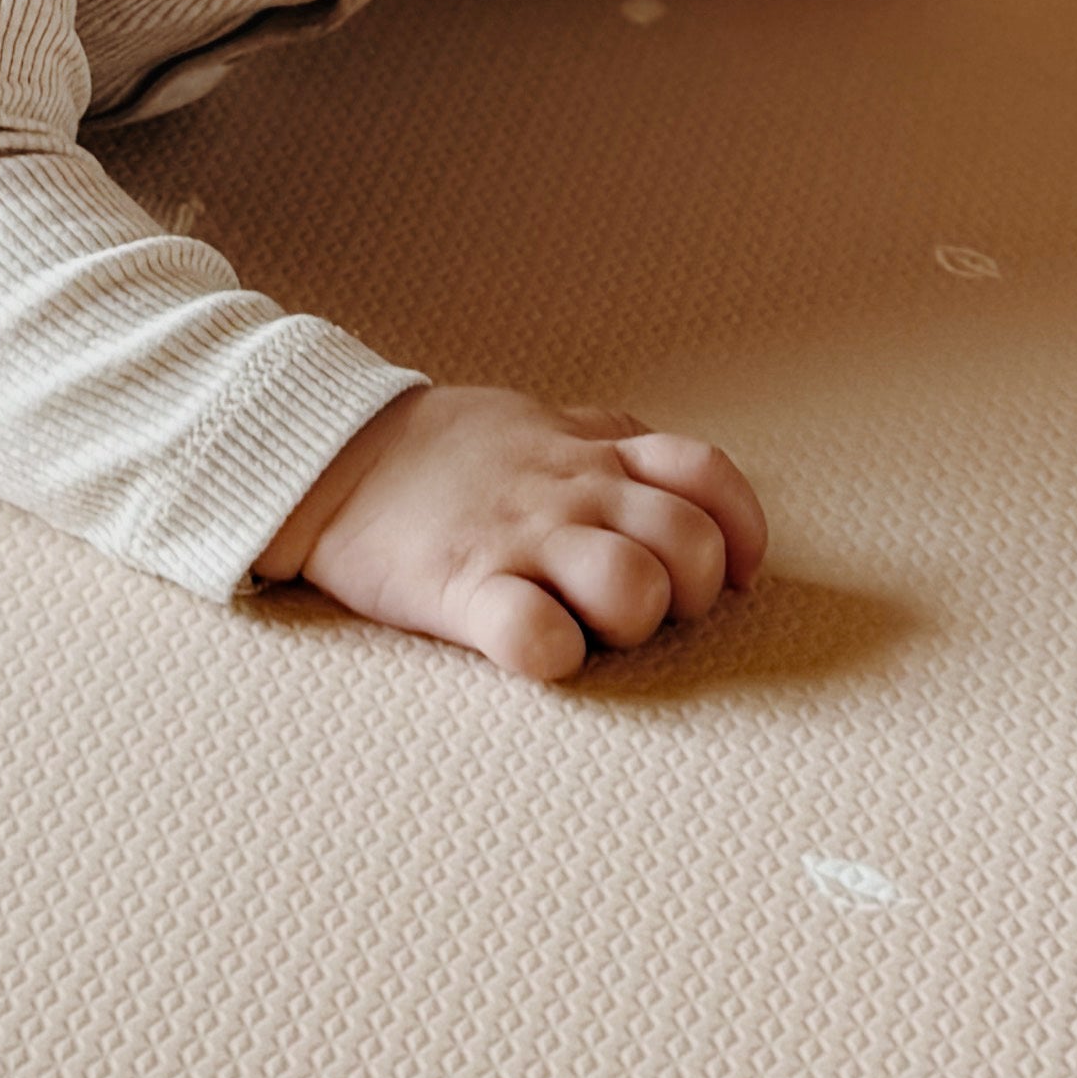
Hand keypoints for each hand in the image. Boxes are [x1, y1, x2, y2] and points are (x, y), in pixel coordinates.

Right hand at [256, 383, 765, 682]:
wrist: (336, 456)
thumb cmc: (451, 451)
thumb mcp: (544, 421)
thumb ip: (614, 440)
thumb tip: (679, 470)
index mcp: (596, 454)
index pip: (710, 477)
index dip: (740, 532)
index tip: (733, 575)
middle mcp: (573, 494)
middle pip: (689, 547)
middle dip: (690, 594)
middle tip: (649, 611)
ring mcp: (521, 540)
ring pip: (633, 590)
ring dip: (630, 624)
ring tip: (592, 628)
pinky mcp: (464, 588)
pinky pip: (535, 636)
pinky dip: (554, 656)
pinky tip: (539, 649)